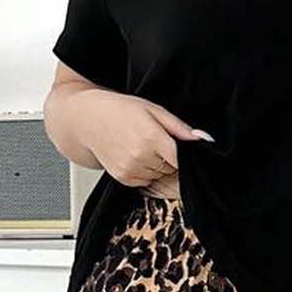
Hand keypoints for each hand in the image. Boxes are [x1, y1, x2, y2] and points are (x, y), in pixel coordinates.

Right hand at [69, 89, 212, 191]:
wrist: (87, 119)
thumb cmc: (121, 110)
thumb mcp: (153, 109)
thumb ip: (180, 127)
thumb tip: (204, 140)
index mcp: (152, 138)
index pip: (182, 160)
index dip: (184, 156)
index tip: (182, 150)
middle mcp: (141, 157)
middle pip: (172, 169)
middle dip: (169, 158)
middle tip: (155, 140)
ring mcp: (131, 170)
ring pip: (160, 176)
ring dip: (158, 166)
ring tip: (143, 146)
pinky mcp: (124, 179)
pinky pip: (147, 182)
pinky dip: (146, 172)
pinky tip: (136, 155)